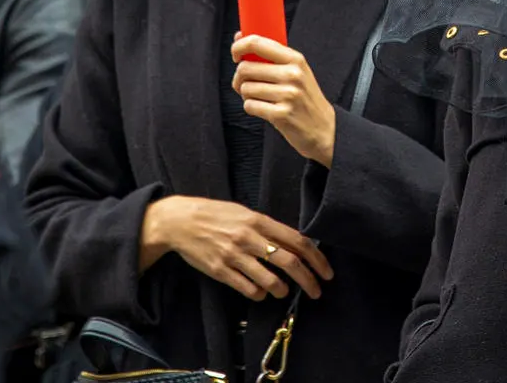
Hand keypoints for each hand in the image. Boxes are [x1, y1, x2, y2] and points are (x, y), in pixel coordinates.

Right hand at [140, 196, 333, 301]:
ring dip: (282, 290)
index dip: (317, 259)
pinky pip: (249, 289)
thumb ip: (268, 228)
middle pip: (290, 262)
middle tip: (316, 291)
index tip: (326, 272)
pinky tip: (260, 291)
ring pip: (270, 280)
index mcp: (259, 220)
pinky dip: (259, 294)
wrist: (180, 221)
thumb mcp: (245, 213)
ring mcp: (235, 255)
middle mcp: (249, 237)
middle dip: (308, 280)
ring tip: (282, 291)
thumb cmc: (216, 215)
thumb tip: (295, 245)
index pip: (297, 241)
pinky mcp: (220, 271)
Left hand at [231, 35, 337, 166]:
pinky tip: (264, 109)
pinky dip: (252, 108)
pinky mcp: (281, 114)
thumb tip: (239, 36)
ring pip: (245, 88)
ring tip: (260, 98)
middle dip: (239, 78)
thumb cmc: (305, 98)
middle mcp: (292, 74)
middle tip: (247, 83)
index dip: (239, 47)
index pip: (257, 43)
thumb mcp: (297, 70)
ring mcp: (288, 94)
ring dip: (246, 95)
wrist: (324, 128)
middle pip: (245, 68)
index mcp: (295, 59)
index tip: (236, 54)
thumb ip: (271, 54)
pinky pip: (250, 106)